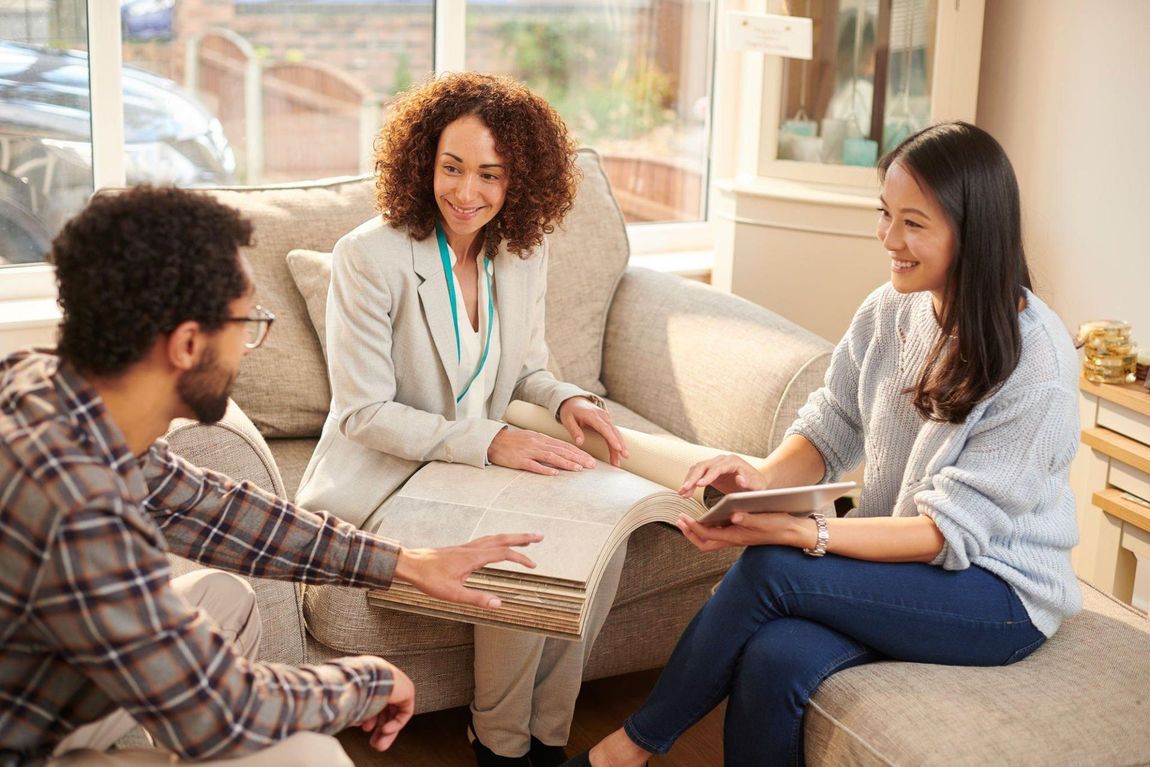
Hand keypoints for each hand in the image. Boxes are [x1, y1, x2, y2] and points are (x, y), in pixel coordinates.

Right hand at [357, 663, 414, 750]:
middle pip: (385, 710)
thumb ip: (356, 712)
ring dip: (387, 731)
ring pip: (394, 713)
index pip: (374, 702)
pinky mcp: (408, 690)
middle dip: (379, 730)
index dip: (369, 718)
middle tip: (374, 745)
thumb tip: (354, 723)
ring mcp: (398, 684)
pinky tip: (385, 730)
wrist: (364, 676)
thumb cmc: (353, 689)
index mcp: (372, 678)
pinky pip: (404, 711)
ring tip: (379, 745)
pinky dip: (396, 723)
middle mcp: (385, 679)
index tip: (364, 730)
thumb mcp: (353, 704)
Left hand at [395, 533, 541, 607]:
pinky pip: (486, 541)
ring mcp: (467, 547)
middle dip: (523, 537)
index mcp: (474, 557)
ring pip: (494, 538)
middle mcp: (472, 548)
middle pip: (502, 538)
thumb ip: (477, 599)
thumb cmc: (429, 579)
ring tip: (525, 540)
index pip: (504, 553)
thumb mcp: (453, 594)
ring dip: (511, 537)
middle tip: (540, 536)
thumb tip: (499, 604)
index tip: (533, 565)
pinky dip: (498, 540)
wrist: (410, 565)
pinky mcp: (461, 549)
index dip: (520, 558)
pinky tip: (498, 546)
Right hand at [487, 426, 595, 474]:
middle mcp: (537, 443)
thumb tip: (561, 452)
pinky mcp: (519, 460)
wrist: (493, 441)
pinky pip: (534, 465)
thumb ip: (545, 445)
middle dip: (578, 458)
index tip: (591, 459)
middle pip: (561, 451)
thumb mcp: (531, 439)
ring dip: (566, 463)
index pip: (564, 446)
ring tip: (578, 469)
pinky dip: (544, 469)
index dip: (579, 453)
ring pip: (551, 457)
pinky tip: (555, 473)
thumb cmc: (513, 442)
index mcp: (541, 438)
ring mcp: (528, 451)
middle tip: (591, 465)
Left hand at [559, 396, 628, 466]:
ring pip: (616, 433)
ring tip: (621, 460)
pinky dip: (617, 443)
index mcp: (592, 415)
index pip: (604, 428)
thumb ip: (574, 430)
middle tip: (624, 457)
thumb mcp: (567, 419)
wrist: (574, 400)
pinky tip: (619, 454)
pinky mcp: (607, 422)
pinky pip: (613, 433)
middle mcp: (602, 416)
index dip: (612, 438)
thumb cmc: (570, 410)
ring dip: (620, 446)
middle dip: (620, 445)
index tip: (618, 448)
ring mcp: (606, 418)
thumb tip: (579, 443)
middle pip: (613, 432)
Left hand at [676, 511, 806, 551]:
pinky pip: (717, 534)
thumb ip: (748, 519)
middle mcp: (733, 540)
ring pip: (710, 540)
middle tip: (680, 520)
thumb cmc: (778, 525)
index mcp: (736, 536)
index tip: (683, 517)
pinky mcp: (739, 534)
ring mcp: (735, 538)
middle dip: (690, 533)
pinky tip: (707, 517)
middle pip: (704, 543)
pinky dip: (708, 528)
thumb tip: (734, 516)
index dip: (693, 527)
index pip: (707, 535)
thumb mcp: (763, 520)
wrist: (790, 532)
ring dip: (697, 531)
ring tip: (688, 519)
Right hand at [678, 454, 766, 496]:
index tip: (699, 485)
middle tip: (685, 489)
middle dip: (693, 478)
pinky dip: (690, 482)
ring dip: (688, 480)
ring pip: (697, 469)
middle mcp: (722, 460)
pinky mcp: (710, 471)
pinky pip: (696, 474)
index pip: (717, 467)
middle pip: (703, 466)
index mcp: (733, 462)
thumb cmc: (757, 485)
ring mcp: (714, 464)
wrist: (755, 482)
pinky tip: (685, 493)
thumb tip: (739, 479)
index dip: (708, 476)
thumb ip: (750, 483)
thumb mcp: (757, 486)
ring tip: (682, 493)